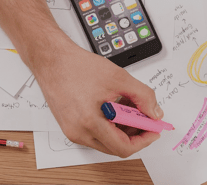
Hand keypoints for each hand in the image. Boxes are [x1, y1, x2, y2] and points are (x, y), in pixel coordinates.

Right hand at [31, 41, 163, 157]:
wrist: (51, 60)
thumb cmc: (76, 66)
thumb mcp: (119, 78)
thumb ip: (143, 96)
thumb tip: (154, 113)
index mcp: (89, 122)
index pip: (123, 147)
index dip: (143, 140)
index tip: (153, 130)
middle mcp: (78, 132)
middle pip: (115, 147)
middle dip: (134, 133)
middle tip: (144, 117)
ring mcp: (72, 131)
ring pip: (106, 141)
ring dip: (122, 128)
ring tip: (128, 106)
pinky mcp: (70, 126)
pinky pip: (95, 133)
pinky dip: (109, 124)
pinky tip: (114, 106)